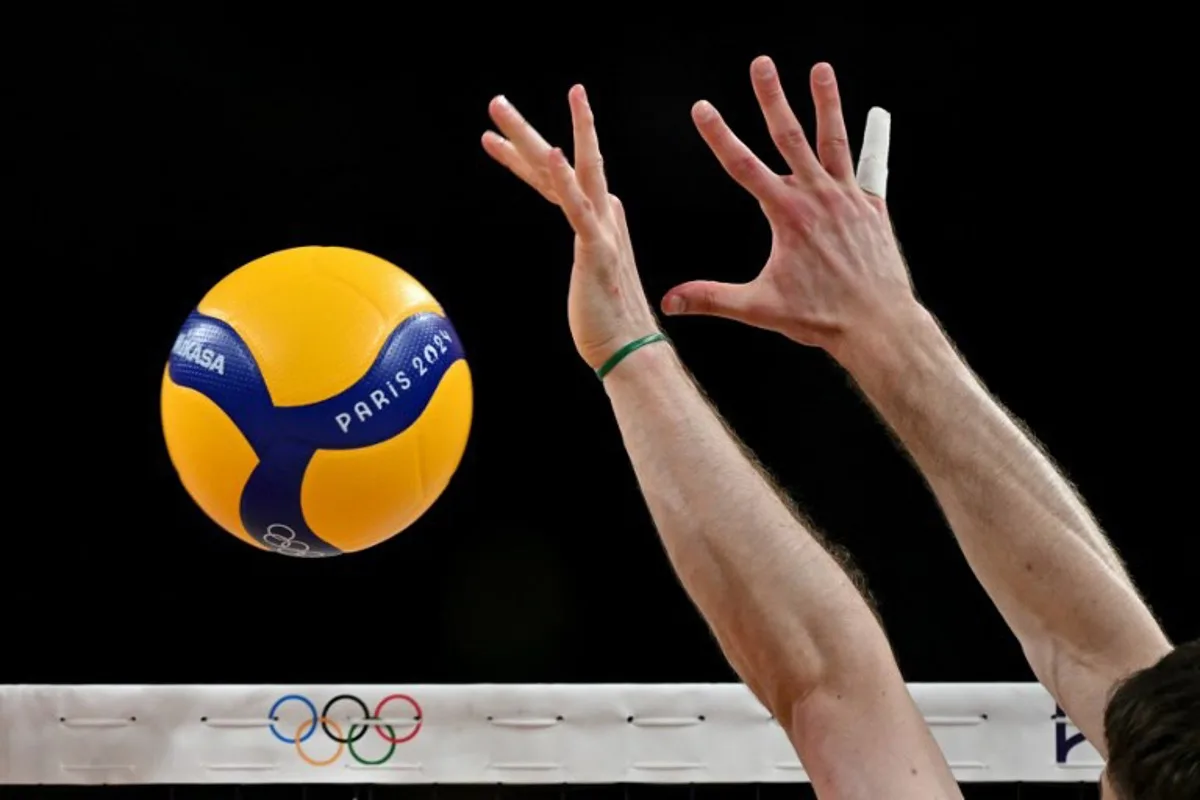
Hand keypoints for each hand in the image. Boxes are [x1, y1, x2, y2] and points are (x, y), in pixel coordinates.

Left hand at [482, 86, 660, 371]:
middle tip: (495, 102)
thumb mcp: (590, 274)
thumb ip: (591, 251)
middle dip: (524, 131)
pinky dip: (566, 180)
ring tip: (502, 110)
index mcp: (598, 219)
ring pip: (568, 170)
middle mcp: (603, 215)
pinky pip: (579, 209)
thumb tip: (590, 246)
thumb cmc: (606, 319)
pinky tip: (554, 155)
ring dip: (533, 138)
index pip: (553, 179)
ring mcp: (601, 229)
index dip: (523, 157)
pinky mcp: (597, 249)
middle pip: (559, 162)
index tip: (495, 139)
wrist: (628, 348)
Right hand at [663, 58, 917, 359]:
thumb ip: (712, 298)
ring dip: (825, 102)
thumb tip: (669, 301)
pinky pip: (868, 165)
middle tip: (761, 64)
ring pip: (833, 139)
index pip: (743, 165)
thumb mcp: (759, 307)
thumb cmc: (820, 318)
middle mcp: (818, 196)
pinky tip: (877, 114)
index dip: (719, 135)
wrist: (878, 324)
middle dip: (771, 97)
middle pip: (789, 136)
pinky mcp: (872, 206)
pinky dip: (872, 139)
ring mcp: (848, 197)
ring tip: (820, 69)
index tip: (702, 108)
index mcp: (787, 214)